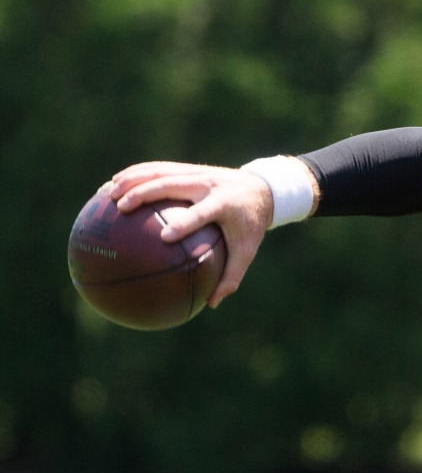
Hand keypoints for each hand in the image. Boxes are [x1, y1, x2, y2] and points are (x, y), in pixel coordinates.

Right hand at [108, 162, 273, 307]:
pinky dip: (136, 174)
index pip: (202, 213)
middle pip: (173, 184)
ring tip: (107, 192)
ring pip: (161, 171)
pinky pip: (159, 169)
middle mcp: (208, 184)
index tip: (165, 237)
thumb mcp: (247, 251)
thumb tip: (212, 304)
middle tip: (121, 207)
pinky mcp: (190, 169)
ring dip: (132, 179)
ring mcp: (198, 173)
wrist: (262, 188)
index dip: (185, 223)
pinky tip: (114, 184)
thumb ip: (231, 276)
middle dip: (145, 193)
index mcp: (224, 204)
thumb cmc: (251, 225)